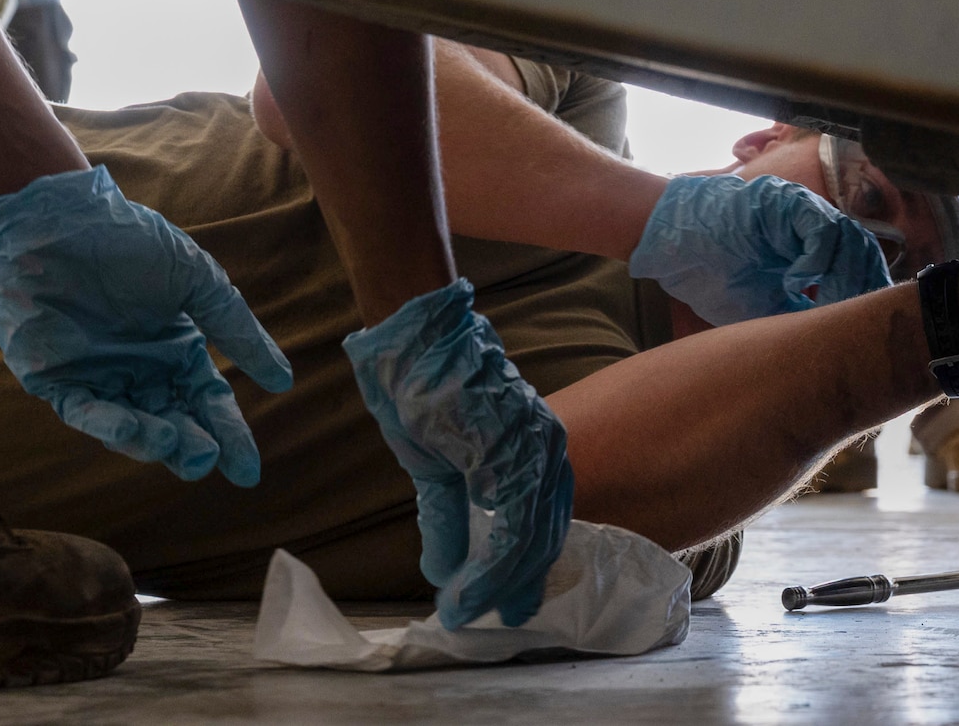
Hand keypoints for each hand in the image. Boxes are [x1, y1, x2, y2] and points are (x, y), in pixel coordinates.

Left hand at [0, 166, 293, 485]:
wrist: (64, 218)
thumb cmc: (135, 242)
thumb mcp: (199, 284)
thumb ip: (238, 333)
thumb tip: (283, 383)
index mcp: (177, 350)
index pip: (208, 402)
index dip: (229, 435)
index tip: (247, 471)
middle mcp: (140, 371)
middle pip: (173, 422)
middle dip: (192, 446)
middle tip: (206, 460)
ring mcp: (98, 377)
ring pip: (130, 426)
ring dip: (153, 442)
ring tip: (178, 447)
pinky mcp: (56, 377)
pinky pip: (84, 410)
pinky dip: (107, 424)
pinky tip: (131, 430)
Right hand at [342, 281, 573, 629]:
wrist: (412, 342)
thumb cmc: (422, 389)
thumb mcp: (436, 466)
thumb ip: (448, 516)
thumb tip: (444, 568)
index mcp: (534, 445)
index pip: (541, 517)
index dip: (525, 563)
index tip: (512, 599)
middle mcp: (546, 448)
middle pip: (544, 532)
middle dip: (521, 581)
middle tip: (504, 616)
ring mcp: (534, 450)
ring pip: (530, 538)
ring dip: (498, 585)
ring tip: (468, 614)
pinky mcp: (513, 454)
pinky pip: (509, 530)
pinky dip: (487, 571)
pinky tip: (463, 595)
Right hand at [628, 174, 892, 325]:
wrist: (674, 247)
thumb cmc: (714, 278)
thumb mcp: (766, 309)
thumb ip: (803, 315)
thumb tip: (840, 341)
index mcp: (813, 253)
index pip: (858, 268)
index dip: (867, 294)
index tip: (869, 329)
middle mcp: (814, 230)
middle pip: (860, 252)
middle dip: (863, 286)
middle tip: (855, 321)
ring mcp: (802, 212)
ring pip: (847, 237)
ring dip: (842, 274)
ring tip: (828, 304)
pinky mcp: (786, 201)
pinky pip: (819, 226)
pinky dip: (816, 257)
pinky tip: (797, 281)